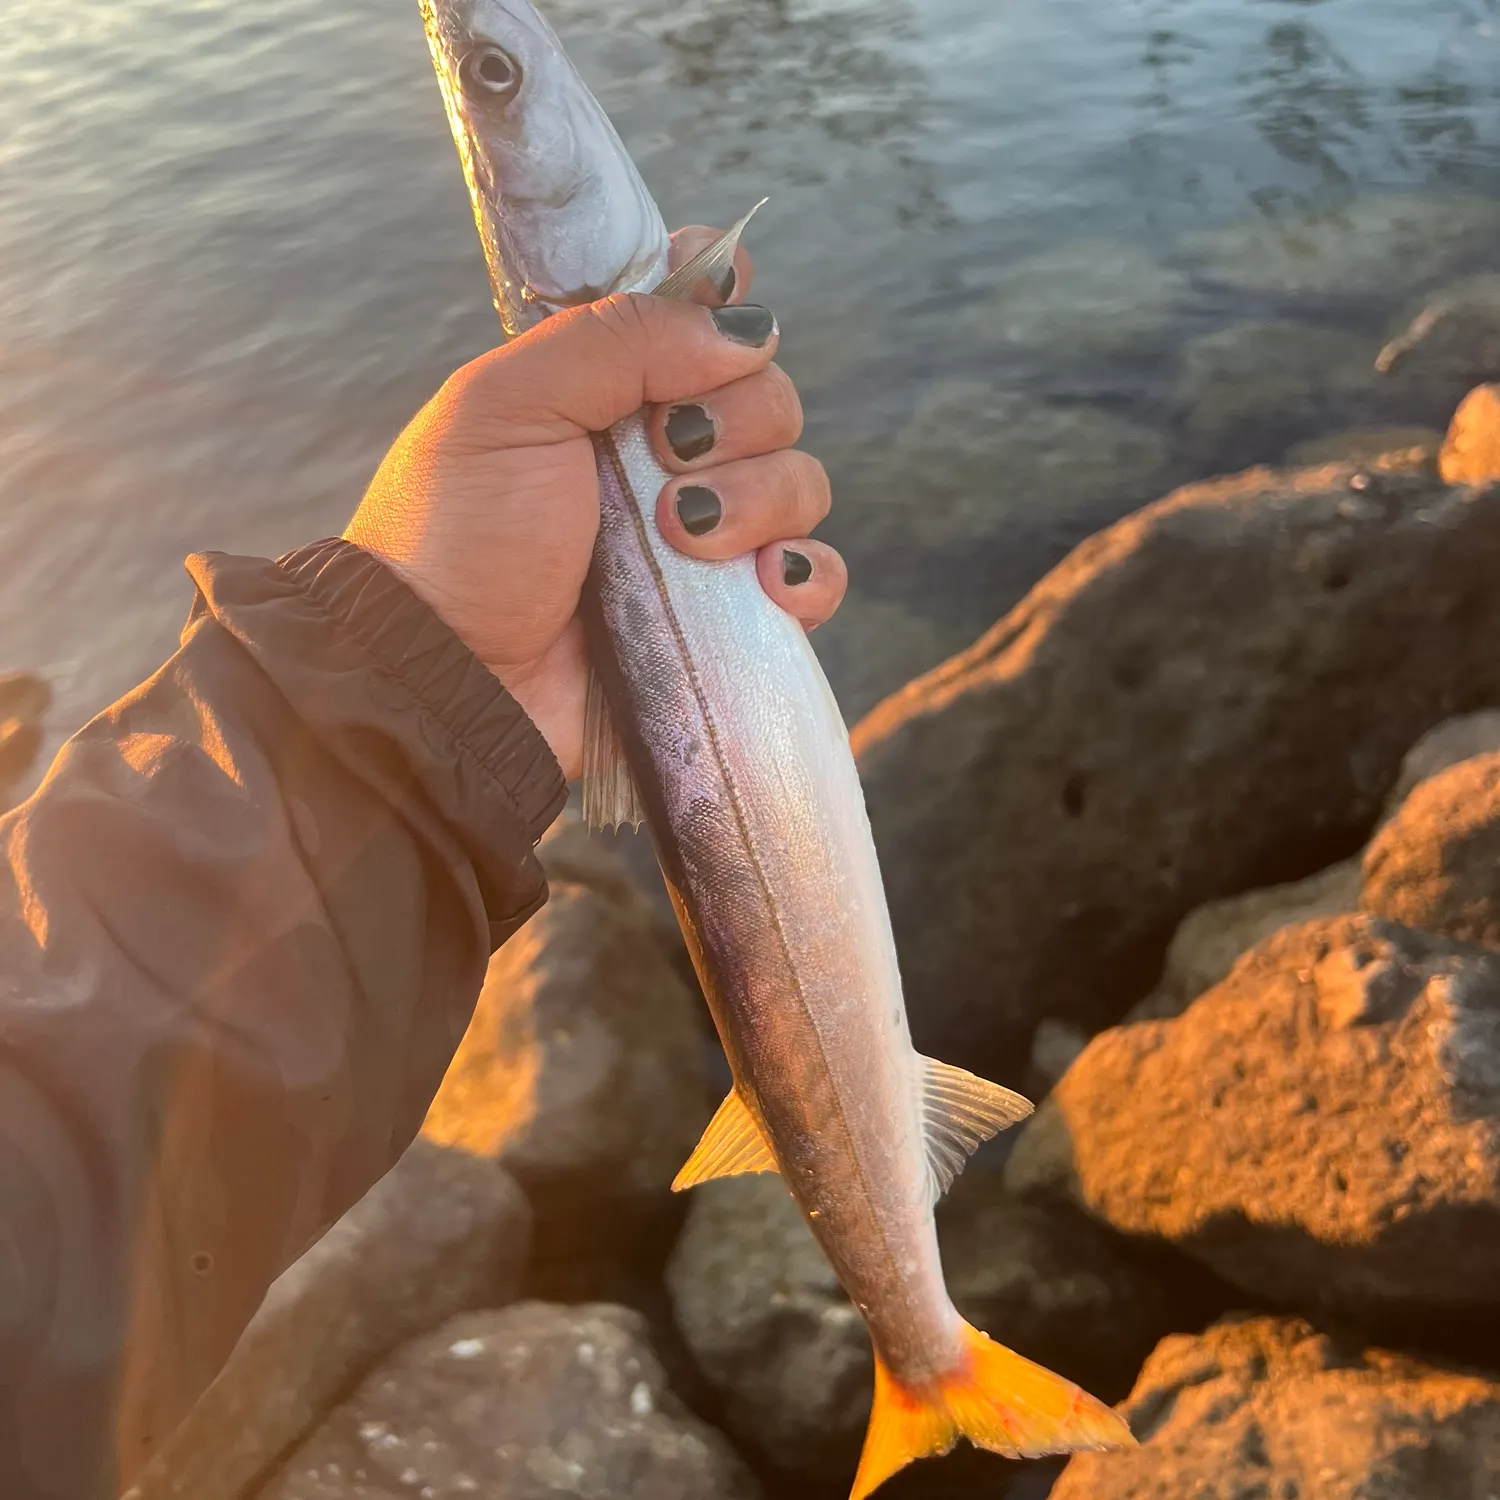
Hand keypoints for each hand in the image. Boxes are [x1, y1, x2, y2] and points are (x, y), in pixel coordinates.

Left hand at [345, 228, 845, 779]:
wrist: (455, 678)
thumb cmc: (461, 535)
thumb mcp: (509, 405)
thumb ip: (617, 339)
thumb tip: (745, 328)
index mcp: (607, 392)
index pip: (701, 318)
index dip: (726, 305)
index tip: (724, 311)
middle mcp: (666, 458)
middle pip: (769, 398)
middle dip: (736, 421)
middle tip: (669, 458)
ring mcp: (703, 541)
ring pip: (799, 484)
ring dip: (759, 500)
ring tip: (682, 536)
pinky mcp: (727, 620)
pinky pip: (813, 579)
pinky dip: (806, 575)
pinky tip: (767, 585)